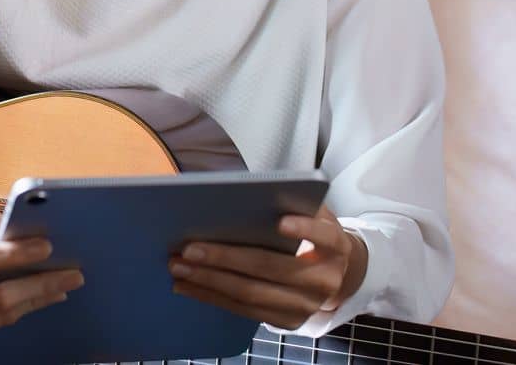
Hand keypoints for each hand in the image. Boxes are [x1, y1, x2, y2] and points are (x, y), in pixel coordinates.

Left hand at [167, 203, 365, 330]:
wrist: (337, 276)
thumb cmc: (316, 235)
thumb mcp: (316, 215)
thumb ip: (295, 203)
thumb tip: (248, 193)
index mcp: (336, 247)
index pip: (325, 236)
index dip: (305, 230)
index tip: (281, 222)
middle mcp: (324, 281)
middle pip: (271, 268)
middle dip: (226, 259)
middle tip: (189, 249)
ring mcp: (304, 306)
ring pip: (251, 294)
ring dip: (209, 281)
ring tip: (178, 267)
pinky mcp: (286, 322)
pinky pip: (243, 310)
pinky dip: (212, 296)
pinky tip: (188, 285)